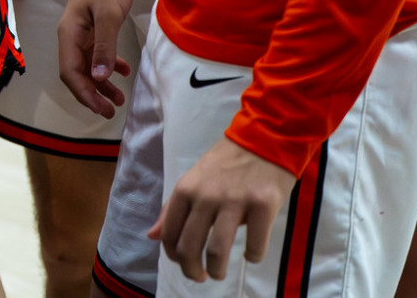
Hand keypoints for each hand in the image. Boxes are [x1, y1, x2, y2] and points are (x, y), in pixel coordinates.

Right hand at [57, 0, 134, 117]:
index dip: (84, 94)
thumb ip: (104, 46)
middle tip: (110, 111)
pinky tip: (123, 72)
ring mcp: (81, 33)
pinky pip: (96, 55)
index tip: (102, 109)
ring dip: (101, 84)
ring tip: (119, 99)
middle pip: (76, 73)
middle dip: (91, 94)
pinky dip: (107, 67)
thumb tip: (99, 78)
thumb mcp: (108, 15)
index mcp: (69, 34)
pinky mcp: (92, 29)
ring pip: (87, 67)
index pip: (70, 72)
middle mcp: (71, 37)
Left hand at [153, 138, 294, 282]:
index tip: (183, 264)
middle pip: (189, 247)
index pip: (169, 233)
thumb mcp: (192, 180)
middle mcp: (205, 196)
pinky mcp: (263, 205)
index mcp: (185, 190)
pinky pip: (255, 246)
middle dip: (192, 270)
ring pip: (217, 251)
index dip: (173, 256)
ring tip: (219, 273)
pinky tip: (251, 253)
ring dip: (217, 270)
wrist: (264, 139)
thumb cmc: (227, 164)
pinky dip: (252, 256)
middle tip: (200, 277)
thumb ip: (172, 209)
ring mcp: (234, 201)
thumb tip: (152, 236)